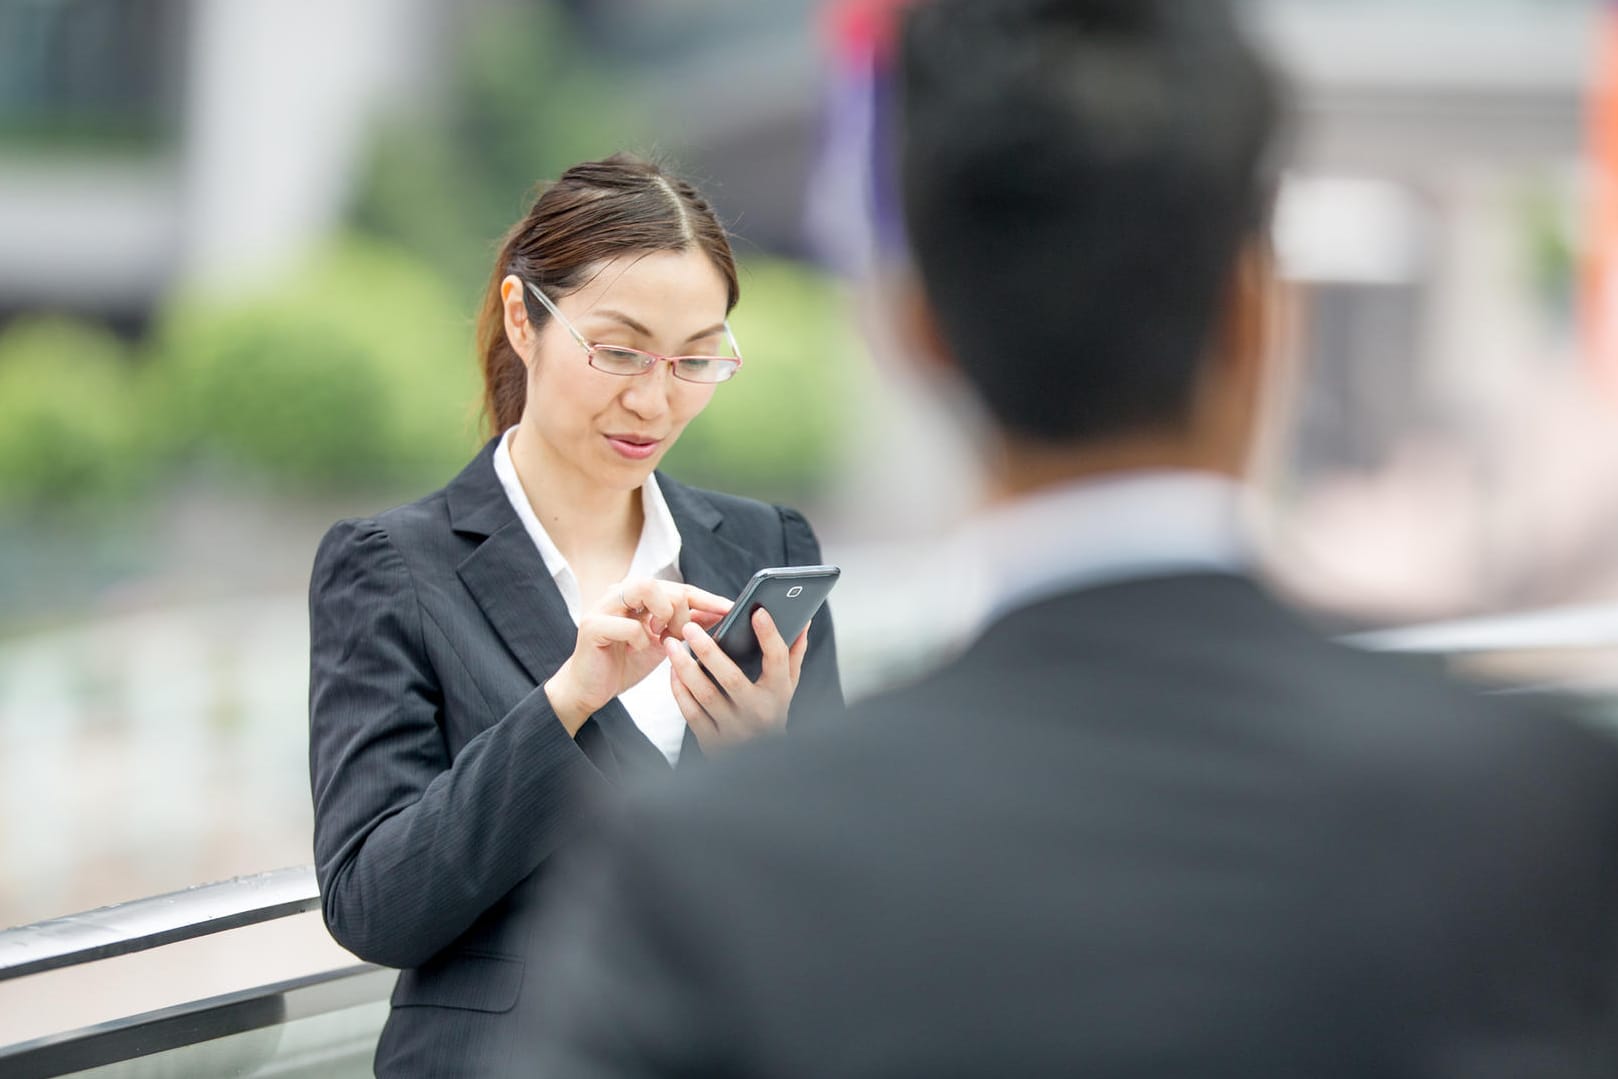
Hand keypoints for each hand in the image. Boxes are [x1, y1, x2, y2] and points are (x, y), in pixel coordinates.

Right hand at [546, 580, 730, 735]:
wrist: (590, 689)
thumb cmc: (625, 662)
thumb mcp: (664, 643)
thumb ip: (686, 625)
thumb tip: (719, 614)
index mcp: (636, 595)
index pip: (677, 587)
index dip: (705, 597)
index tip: (729, 609)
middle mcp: (618, 593)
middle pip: (663, 582)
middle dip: (681, 610)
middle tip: (682, 635)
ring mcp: (603, 607)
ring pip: (644, 587)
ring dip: (663, 613)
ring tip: (663, 635)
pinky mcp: (592, 627)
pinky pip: (627, 623)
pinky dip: (641, 637)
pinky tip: (641, 648)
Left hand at [665, 608, 809, 749]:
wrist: (762, 763)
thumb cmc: (772, 712)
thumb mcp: (786, 686)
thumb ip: (793, 653)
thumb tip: (803, 620)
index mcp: (778, 693)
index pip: (777, 660)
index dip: (769, 635)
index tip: (758, 612)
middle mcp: (758, 712)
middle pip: (731, 678)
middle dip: (709, 650)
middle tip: (690, 626)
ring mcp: (735, 730)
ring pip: (705, 695)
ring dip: (685, 668)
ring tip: (672, 644)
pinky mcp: (713, 742)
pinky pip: (691, 713)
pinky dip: (679, 690)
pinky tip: (672, 671)